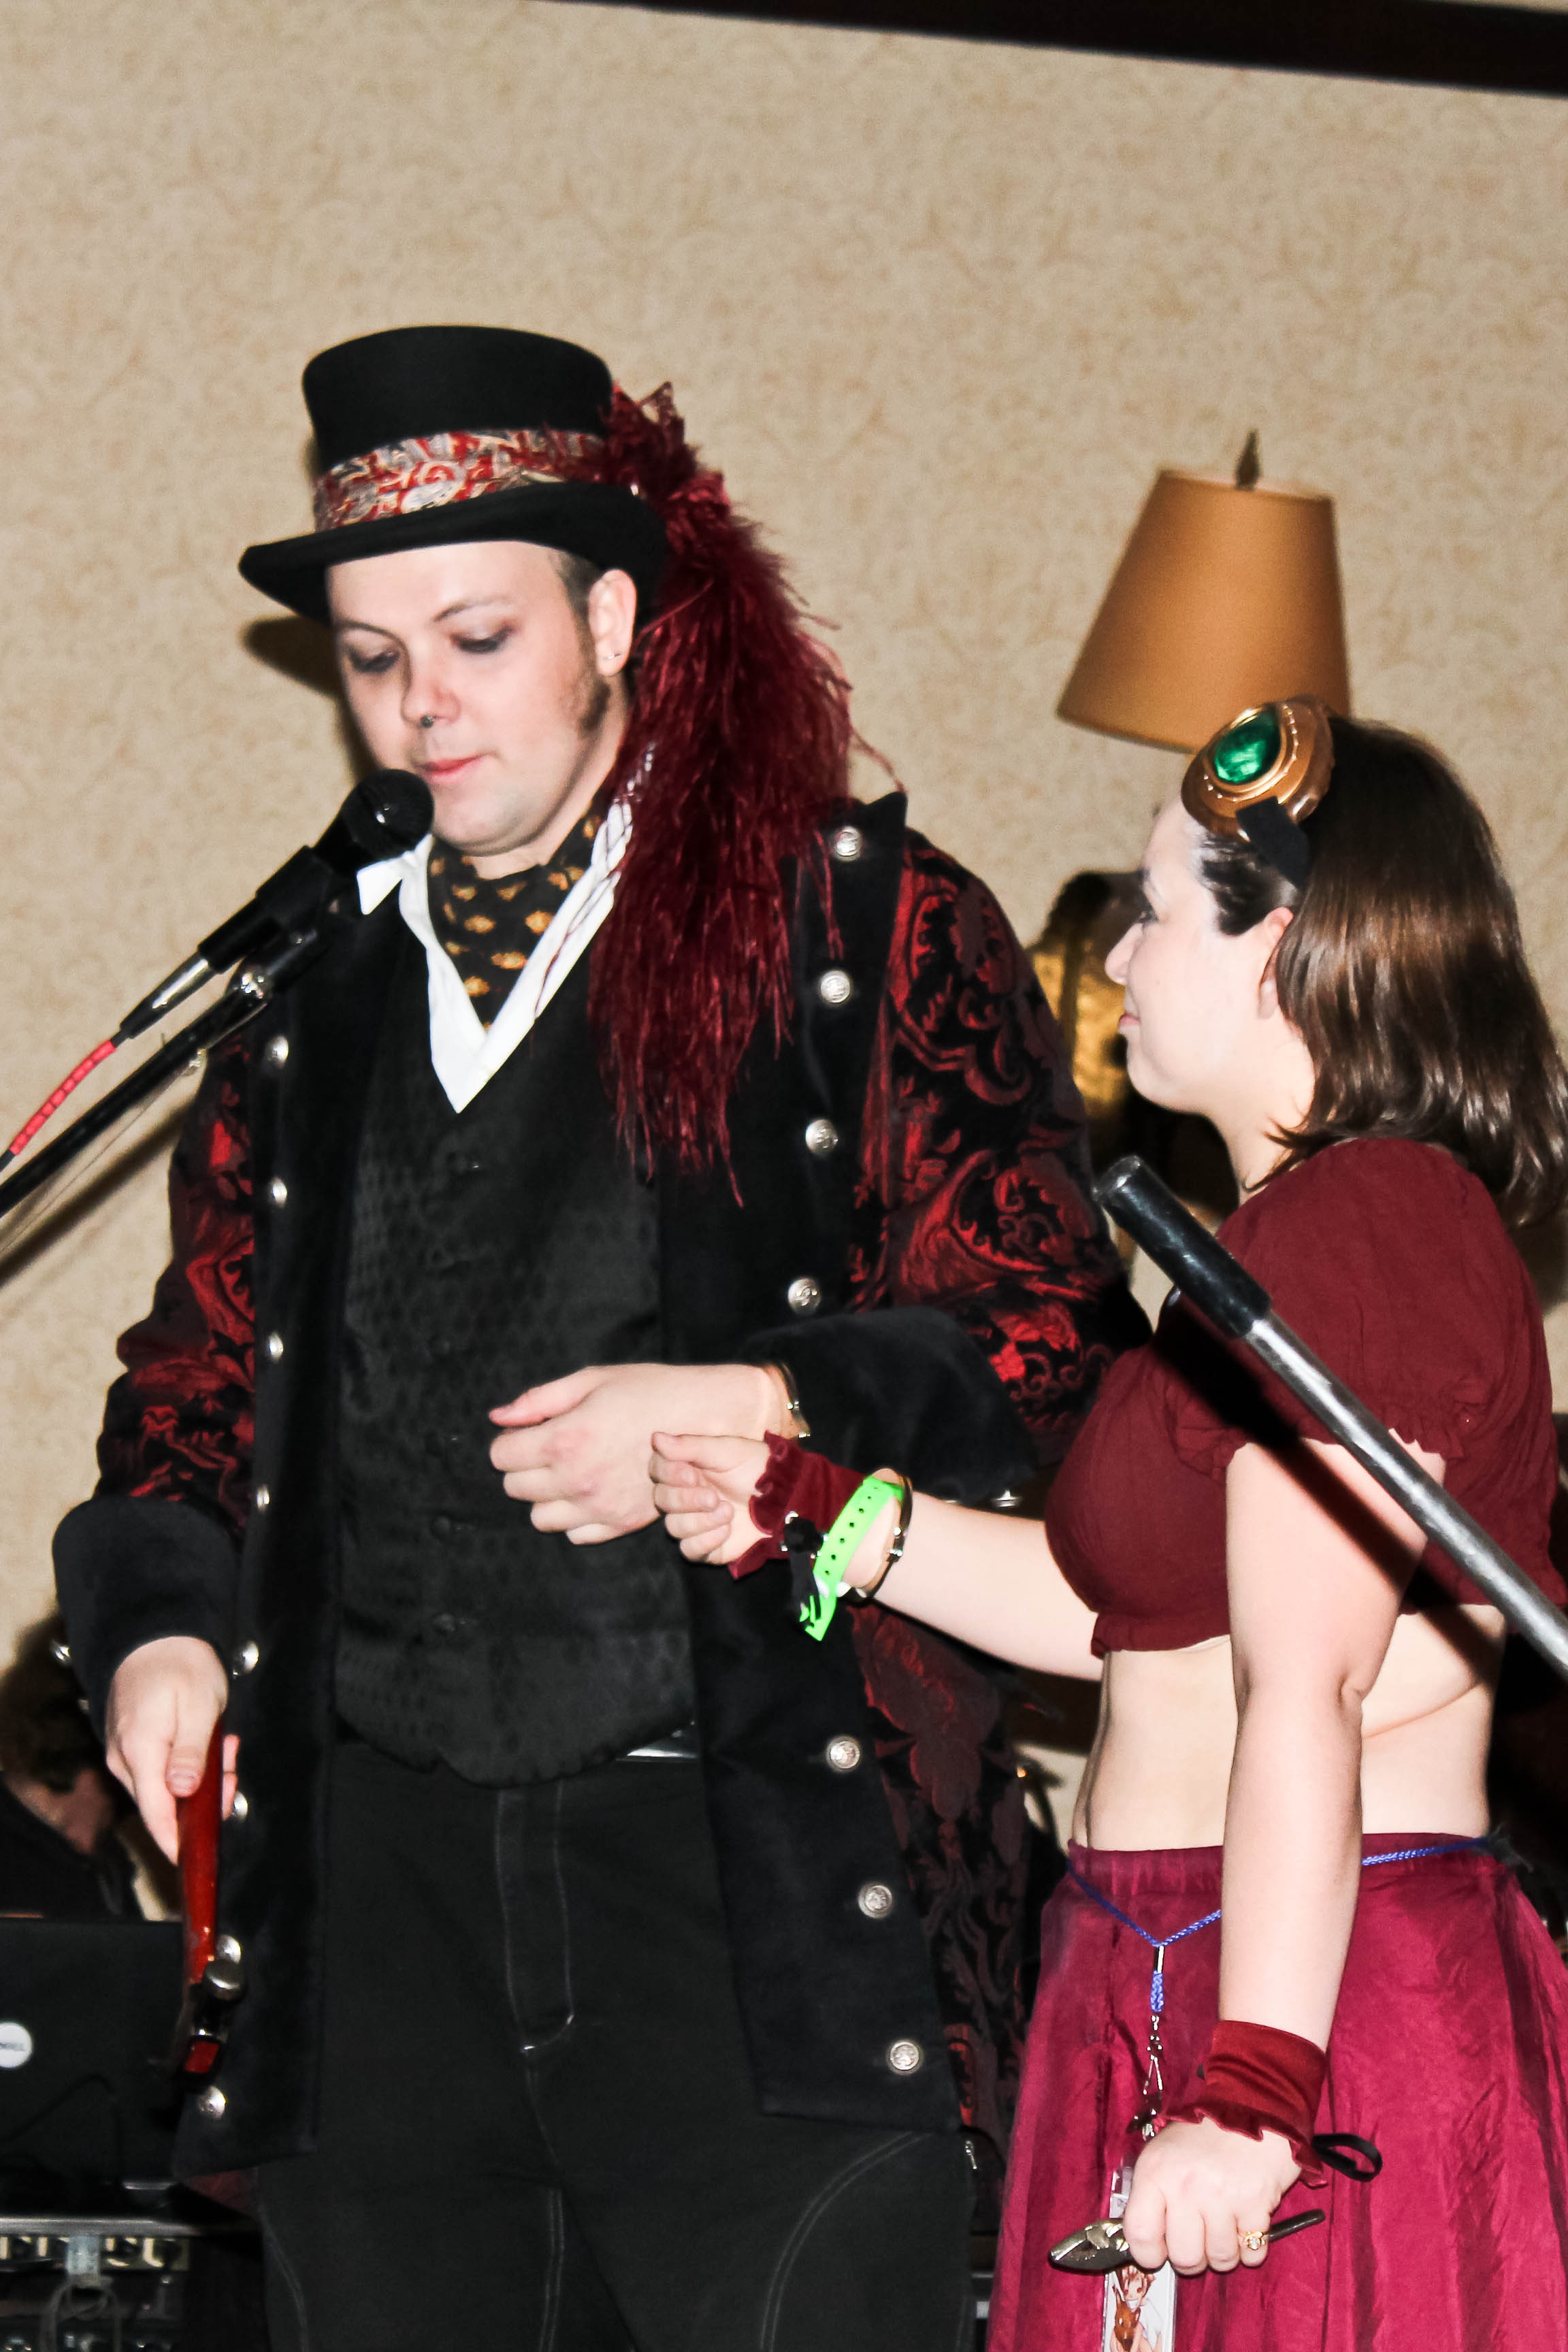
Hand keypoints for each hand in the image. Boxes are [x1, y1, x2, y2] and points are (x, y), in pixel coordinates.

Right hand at [105, 1637, 236, 1865]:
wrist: (156, 1635)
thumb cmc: (179, 1665)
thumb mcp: (198, 1705)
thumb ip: (190, 1751)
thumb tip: (183, 1791)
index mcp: (140, 1751)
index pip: (155, 1813)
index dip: (175, 1842)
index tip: (195, 1863)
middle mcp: (125, 1759)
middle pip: (164, 1804)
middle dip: (202, 1800)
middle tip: (231, 1770)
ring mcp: (126, 1753)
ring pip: (166, 1788)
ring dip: (200, 1778)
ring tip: (223, 1747)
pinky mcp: (133, 1747)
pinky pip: (162, 1771)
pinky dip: (189, 1765)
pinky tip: (208, 1744)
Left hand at [490, 1362, 787, 1544]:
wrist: (705, 1418)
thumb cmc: (648, 1390)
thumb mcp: (592, 1380)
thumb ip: (539, 1400)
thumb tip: (497, 1417)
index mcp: (564, 1440)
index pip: (501, 1456)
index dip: (509, 1441)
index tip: (528, 1432)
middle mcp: (576, 1480)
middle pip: (515, 1489)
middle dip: (524, 1467)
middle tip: (549, 1448)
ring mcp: (599, 1507)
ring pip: (540, 1518)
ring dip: (545, 1496)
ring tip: (569, 1472)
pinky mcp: (621, 1523)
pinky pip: (575, 1534)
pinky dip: (574, 1516)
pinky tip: (591, 1490)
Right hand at [650, 1433, 775, 1561]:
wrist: (784, 1497)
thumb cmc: (755, 1467)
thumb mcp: (726, 1451)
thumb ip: (691, 1446)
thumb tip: (656, 1438)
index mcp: (686, 1469)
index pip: (657, 1470)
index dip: (668, 1474)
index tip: (691, 1474)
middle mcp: (685, 1496)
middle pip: (662, 1500)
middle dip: (686, 1500)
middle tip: (714, 1496)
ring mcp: (694, 1522)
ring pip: (673, 1527)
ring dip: (700, 1520)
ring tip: (728, 1511)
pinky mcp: (706, 1547)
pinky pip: (689, 1550)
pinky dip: (705, 1541)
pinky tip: (726, 1530)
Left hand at [1121, 2117, 1299, 2275]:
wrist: (1253, 2107)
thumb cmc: (1204, 2135)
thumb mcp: (1164, 2152)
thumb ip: (1151, 2192)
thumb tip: (1143, 2239)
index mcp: (1156, 2171)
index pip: (1140, 2233)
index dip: (1148, 2254)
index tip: (1159, 2254)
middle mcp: (1185, 2185)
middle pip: (1184, 2256)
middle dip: (1192, 2260)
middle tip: (1199, 2242)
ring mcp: (1221, 2196)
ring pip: (1219, 2259)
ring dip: (1224, 2253)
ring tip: (1224, 2229)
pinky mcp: (1256, 2203)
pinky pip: (1252, 2253)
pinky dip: (1251, 2248)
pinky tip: (1247, 2225)